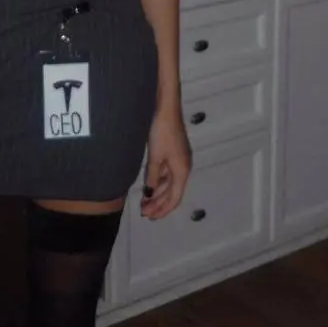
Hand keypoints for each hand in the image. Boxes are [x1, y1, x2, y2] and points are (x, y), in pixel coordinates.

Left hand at [140, 105, 191, 220]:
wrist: (166, 109)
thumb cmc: (162, 132)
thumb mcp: (155, 157)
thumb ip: (152, 176)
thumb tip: (149, 194)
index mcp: (182, 171)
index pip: (174, 198)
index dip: (163, 210)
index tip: (150, 217)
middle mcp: (183, 168)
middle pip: (172, 193)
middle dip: (158, 204)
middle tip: (144, 213)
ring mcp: (179, 160)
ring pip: (169, 183)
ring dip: (157, 194)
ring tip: (145, 202)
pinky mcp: (173, 152)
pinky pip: (167, 173)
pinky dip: (158, 182)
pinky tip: (149, 185)